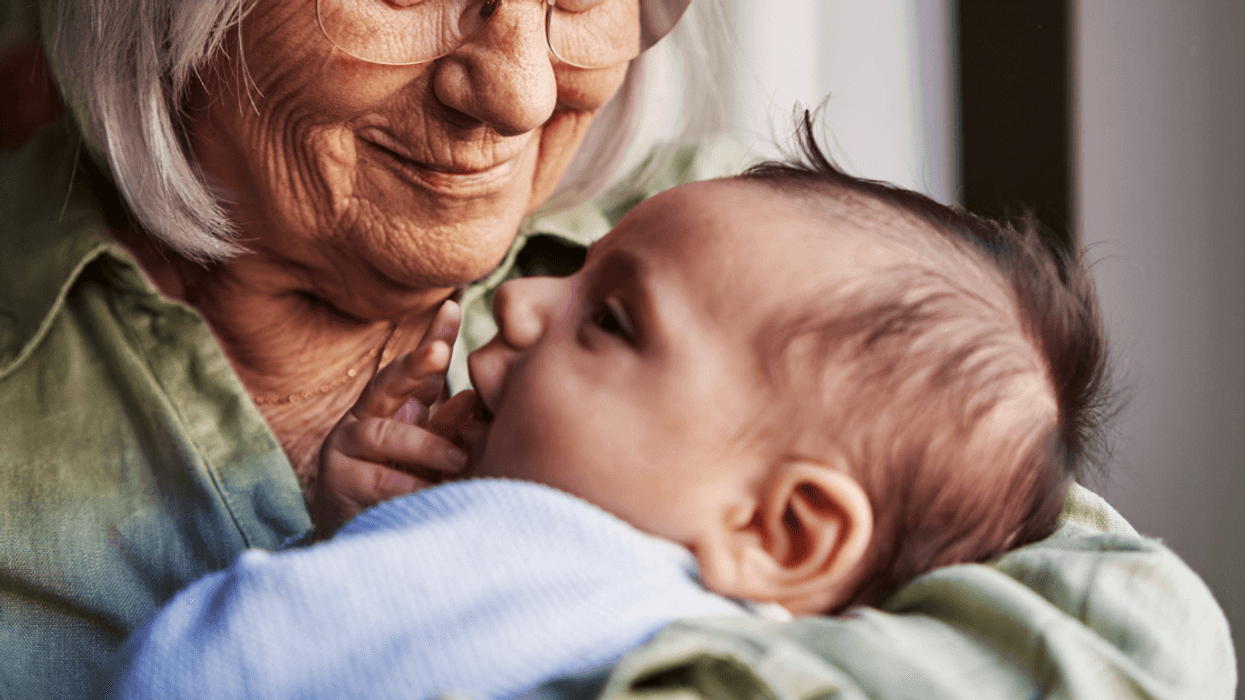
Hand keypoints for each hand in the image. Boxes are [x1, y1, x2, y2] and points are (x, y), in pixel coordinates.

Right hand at [313, 300, 469, 538]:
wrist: (360, 533)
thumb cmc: (404, 482)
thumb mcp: (433, 449)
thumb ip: (449, 422)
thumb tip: (471, 398)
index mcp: (392, 404)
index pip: (415, 366)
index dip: (434, 337)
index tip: (453, 308)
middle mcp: (365, 416)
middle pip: (387, 381)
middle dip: (414, 364)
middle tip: (440, 353)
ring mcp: (346, 447)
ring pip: (384, 435)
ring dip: (424, 445)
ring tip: (459, 460)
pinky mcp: (337, 484)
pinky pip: (376, 480)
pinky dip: (406, 485)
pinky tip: (429, 491)